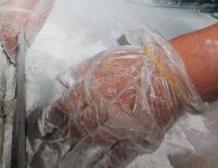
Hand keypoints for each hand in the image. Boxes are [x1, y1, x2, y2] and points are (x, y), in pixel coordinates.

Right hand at [0, 0, 53, 58]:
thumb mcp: (46, 2)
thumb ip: (35, 23)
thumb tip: (27, 40)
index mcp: (15, 12)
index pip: (8, 39)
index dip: (11, 48)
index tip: (15, 54)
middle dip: (7, 34)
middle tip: (17, 33)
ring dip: (2, 20)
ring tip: (16, 13)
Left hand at [36, 29, 204, 167]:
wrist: (170, 73)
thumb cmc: (138, 63)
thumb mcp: (104, 60)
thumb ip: (82, 72)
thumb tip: (63, 81)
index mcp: (93, 88)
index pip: (66, 107)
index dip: (55, 118)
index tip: (47, 126)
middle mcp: (104, 108)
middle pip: (77, 128)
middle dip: (62, 138)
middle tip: (51, 147)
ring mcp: (122, 126)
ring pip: (94, 144)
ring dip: (79, 153)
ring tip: (66, 161)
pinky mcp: (139, 138)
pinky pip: (120, 154)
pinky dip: (107, 162)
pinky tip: (97, 166)